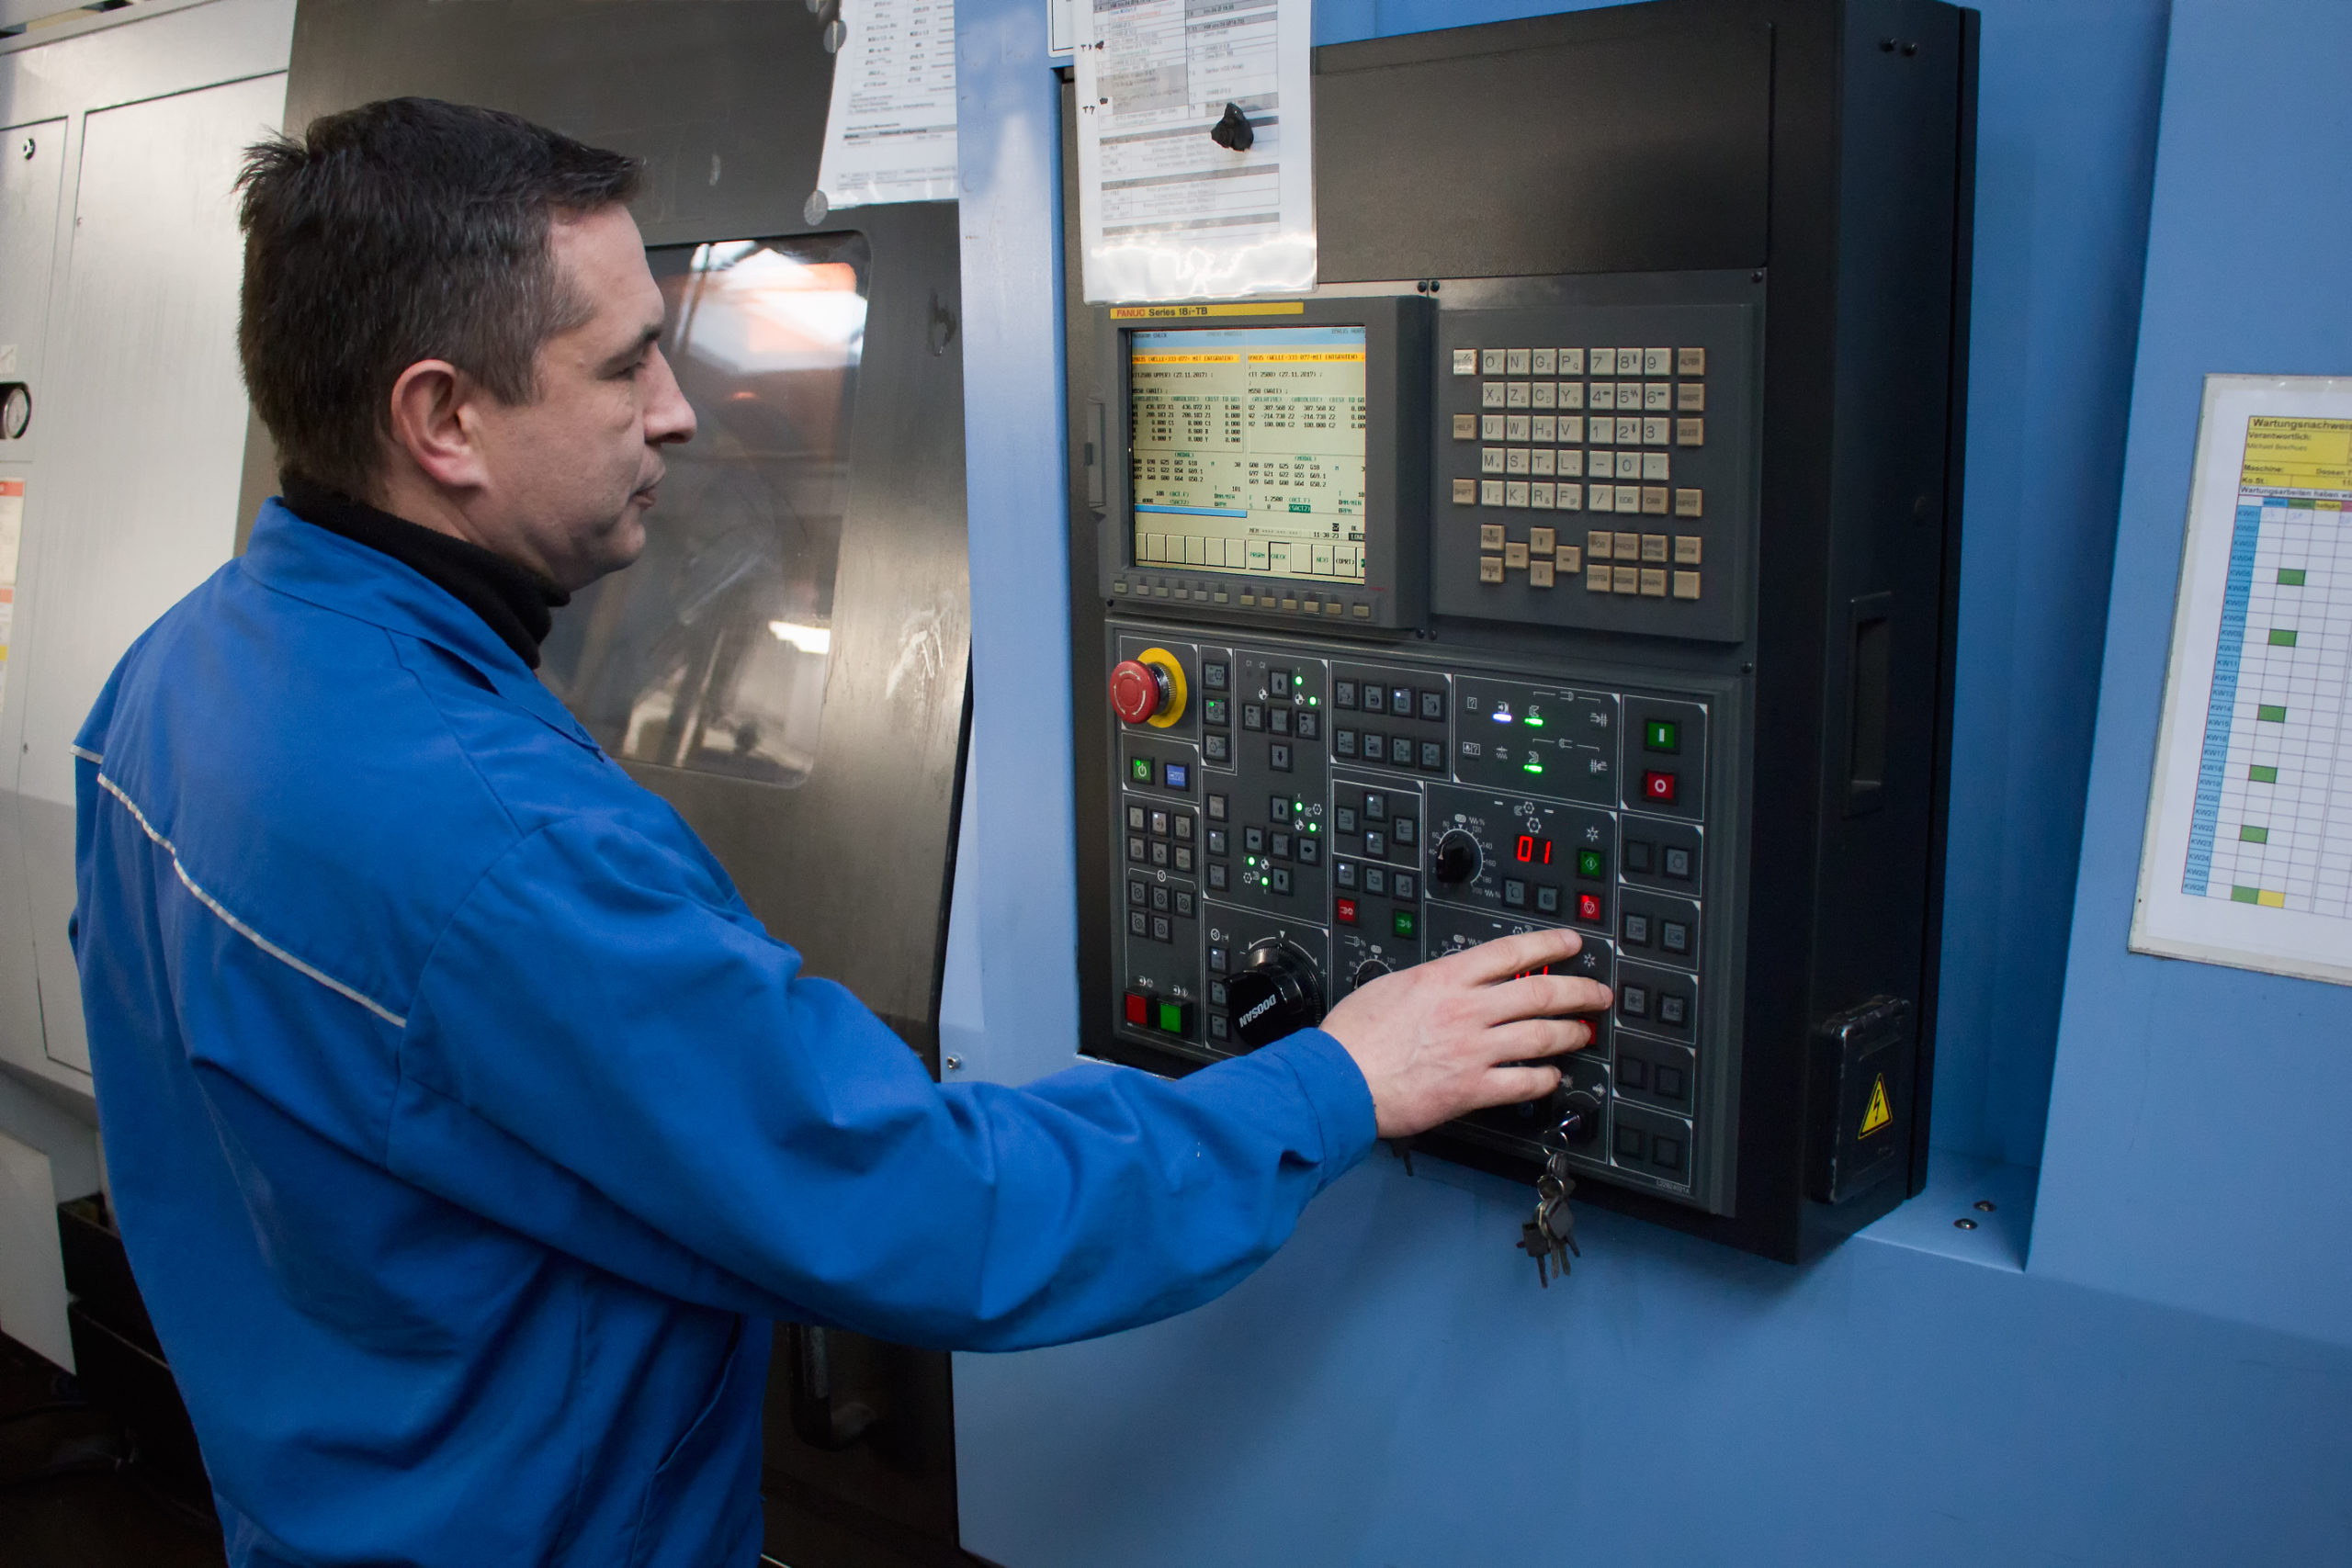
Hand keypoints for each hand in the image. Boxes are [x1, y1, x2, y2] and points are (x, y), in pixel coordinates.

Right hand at [1316, 929, 1609, 1138]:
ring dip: (1570, 1033)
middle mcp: (1467, 1010)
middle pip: (1540, 993)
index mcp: (1446, 977)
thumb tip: (1447, 983)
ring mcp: (1474, 1050)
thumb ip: (1429, 984)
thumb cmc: (1352, 1036)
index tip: (1572, 943)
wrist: (1337, 1079)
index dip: (1549, 945)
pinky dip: (1544, 1078)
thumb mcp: (1391, 986)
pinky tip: (1552, 1076)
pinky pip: (1523, 1081)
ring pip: (1541, 1035)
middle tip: (1598, 992)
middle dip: (1579, 990)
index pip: (1512, 953)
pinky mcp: (1471, 1088)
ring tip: (1583, 1032)